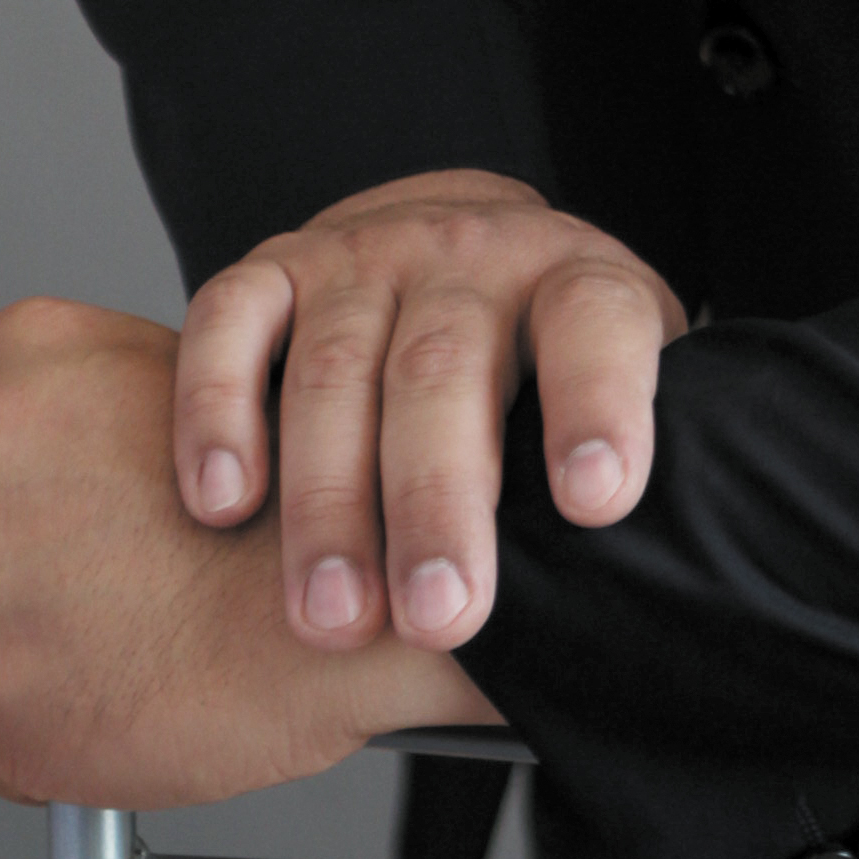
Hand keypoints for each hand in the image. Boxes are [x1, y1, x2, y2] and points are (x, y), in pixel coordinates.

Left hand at [0, 298, 491, 809]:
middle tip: (84, 572)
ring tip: (117, 636)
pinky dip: (26, 719)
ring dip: (8, 635)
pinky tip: (113, 689)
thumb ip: (80, 396)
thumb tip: (39, 447)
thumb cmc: (294, 498)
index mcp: (20, 361)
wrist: (350, 605)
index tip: (0, 484)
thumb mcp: (184, 374)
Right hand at [171, 169, 684, 652]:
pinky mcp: (278, 265)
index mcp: (574, 280)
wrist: (471, 242)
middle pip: (448, 366)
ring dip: (330, 497)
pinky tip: (222, 501)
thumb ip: (615, 470)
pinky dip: (217, 410)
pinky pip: (233, 319)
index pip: (597, 324)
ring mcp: (366, 253)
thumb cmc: (546, 357)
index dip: (600, 404)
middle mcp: (470, 255)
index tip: (594, 502)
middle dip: (439, 500)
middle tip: (439, 617)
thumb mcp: (606, 390)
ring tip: (332, 613)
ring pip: (337, 364)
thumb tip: (640, 604)